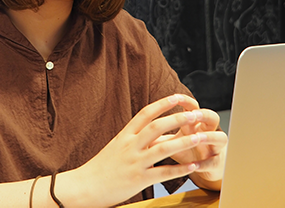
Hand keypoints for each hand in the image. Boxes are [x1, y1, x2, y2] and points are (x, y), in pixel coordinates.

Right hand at [57, 94, 213, 206]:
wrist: (83, 187)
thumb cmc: (100, 168)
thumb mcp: (116, 147)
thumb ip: (133, 138)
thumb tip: (152, 130)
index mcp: (125, 136)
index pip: (146, 113)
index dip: (164, 103)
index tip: (179, 97)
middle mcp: (130, 146)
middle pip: (157, 126)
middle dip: (179, 118)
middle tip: (196, 114)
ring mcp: (134, 162)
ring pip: (163, 148)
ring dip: (184, 141)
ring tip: (201, 137)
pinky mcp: (138, 180)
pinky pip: (163, 173)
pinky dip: (180, 169)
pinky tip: (193, 166)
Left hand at [154, 98, 227, 188]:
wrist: (203, 169)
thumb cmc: (185, 152)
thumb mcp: (170, 142)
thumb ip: (157, 135)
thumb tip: (136, 128)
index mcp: (194, 124)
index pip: (193, 107)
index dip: (186, 101)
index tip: (175, 97)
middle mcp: (207, 132)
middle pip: (211, 117)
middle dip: (203, 115)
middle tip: (193, 115)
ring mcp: (214, 147)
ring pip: (219, 137)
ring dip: (209, 136)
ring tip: (198, 138)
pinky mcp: (216, 163)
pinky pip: (214, 161)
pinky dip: (205, 163)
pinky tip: (196, 165)